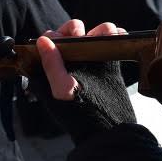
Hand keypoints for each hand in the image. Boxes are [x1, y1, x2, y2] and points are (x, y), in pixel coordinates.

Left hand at [31, 19, 135, 144]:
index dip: (55, 35)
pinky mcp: (108, 66)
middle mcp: (70, 65)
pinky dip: (115, 36)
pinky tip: (118, 38)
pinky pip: (111, 43)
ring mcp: (89, 64)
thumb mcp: (62, 90)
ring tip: (107, 35)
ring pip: (93, 35)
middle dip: (76, 29)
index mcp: (51, 71)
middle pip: (71, 34)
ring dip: (100, 30)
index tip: (63, 39)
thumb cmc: (80, 115)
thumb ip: (52, 65)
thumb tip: (43, 40)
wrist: (110, 130)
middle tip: (82, 36)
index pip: (49, 42)